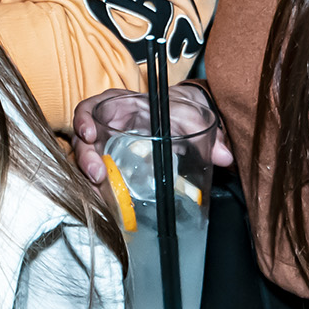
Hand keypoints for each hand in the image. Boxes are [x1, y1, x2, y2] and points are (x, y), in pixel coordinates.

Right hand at [68, 83, 229, 188]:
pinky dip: (101, 189)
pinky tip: (109, 201)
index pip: (90, 108)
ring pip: (89, 161)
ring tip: (102, 192)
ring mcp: (108, 148)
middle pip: (85, 140)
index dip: (84, 119)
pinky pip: (100, 177)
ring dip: (92, 177)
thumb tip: (224, 155)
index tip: (88, 132)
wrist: (179, 122)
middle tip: (98, 173)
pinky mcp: (112, 166)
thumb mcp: (189, 117)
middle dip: (86, 157)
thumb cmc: (176, 113)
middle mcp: (107, 127)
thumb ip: (206, 132)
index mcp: (119, 106)